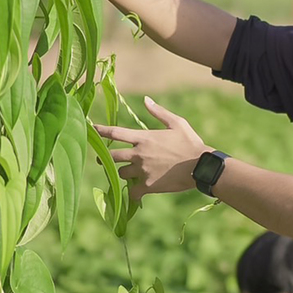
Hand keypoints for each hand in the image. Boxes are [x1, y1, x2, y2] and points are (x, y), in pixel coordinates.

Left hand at [96, 96, 211, 200]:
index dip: (101, 131)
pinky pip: (133, 191)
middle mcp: (139, 154)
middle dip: (104, 158)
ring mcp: (142, 171)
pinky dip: (134, 192)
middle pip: (111, 156)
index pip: (116, 132)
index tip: (91, 129)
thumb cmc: (190, 142)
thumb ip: (159, 112)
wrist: (200, 165)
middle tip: (103, 159)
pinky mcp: (148, 186)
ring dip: (123, 173)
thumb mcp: (177, 123)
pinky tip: (138, 192)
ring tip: (129, 174)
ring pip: (120, 173)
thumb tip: (146, 99)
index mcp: (144, 138)